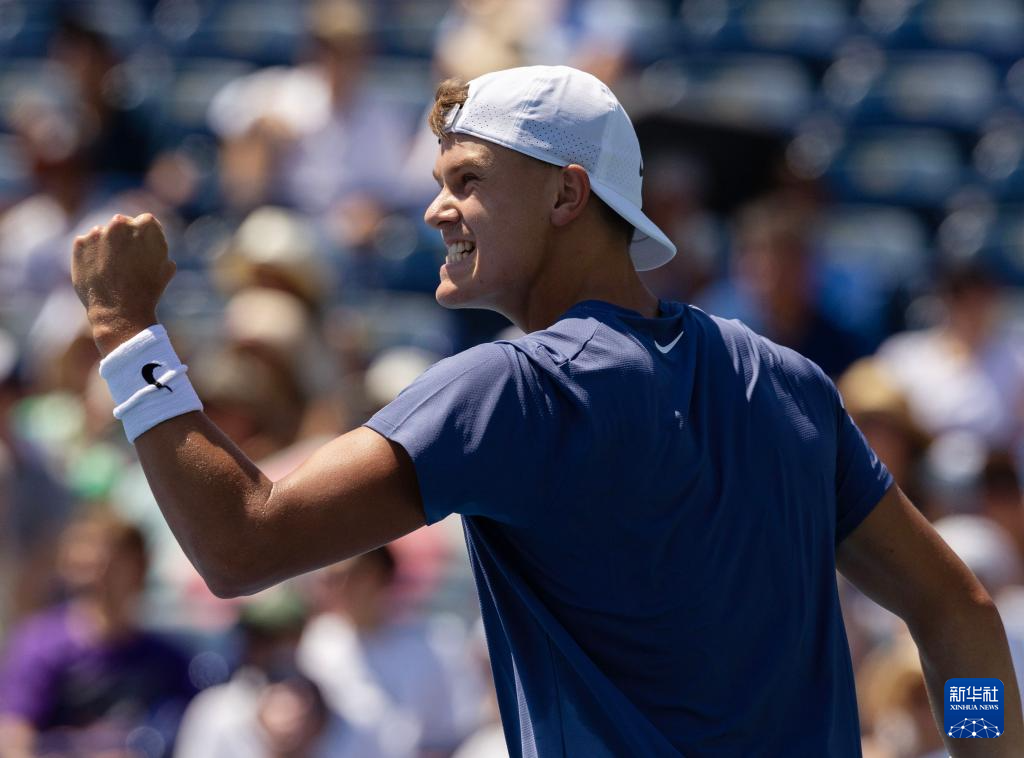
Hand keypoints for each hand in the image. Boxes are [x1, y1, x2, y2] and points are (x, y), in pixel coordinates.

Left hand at [71, 213, 175, 355]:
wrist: (119, 310)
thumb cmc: (148, 290)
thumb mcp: (165, 267)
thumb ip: (159, 247)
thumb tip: (155, 244)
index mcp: (145, 226)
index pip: (145, 221)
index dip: (145, 237)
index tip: (143, 250)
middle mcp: (120, 223)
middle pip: (122, 224)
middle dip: (123, 238)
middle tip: (125, 260)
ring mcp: (98, 232)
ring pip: (103, 233)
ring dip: (106, 245)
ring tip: (111, 269)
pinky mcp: (80, 243)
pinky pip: (86, 244)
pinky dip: (91, 254)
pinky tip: (99, 270)